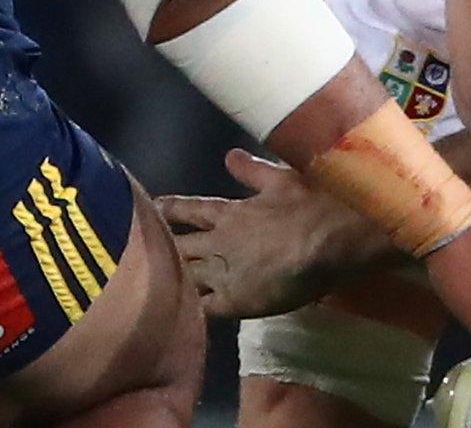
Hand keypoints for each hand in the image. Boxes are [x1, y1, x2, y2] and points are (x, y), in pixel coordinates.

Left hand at [159, 149, 381, 318]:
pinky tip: (178, 315)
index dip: (170, 210)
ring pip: (186, 277)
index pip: (189, 210)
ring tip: (151, 284)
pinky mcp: (235, 301)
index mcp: (228, 213)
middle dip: (162, 249)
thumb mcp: (281, 178)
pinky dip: (191, 309)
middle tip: (141, 252)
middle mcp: (218, 243)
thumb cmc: (310, 204)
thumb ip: (252, 170)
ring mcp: (224, 273)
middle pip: (180, 247)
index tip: (152, 208)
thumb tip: (229, 155)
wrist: (329, 240)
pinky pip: (204, 308)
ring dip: (171, 279)